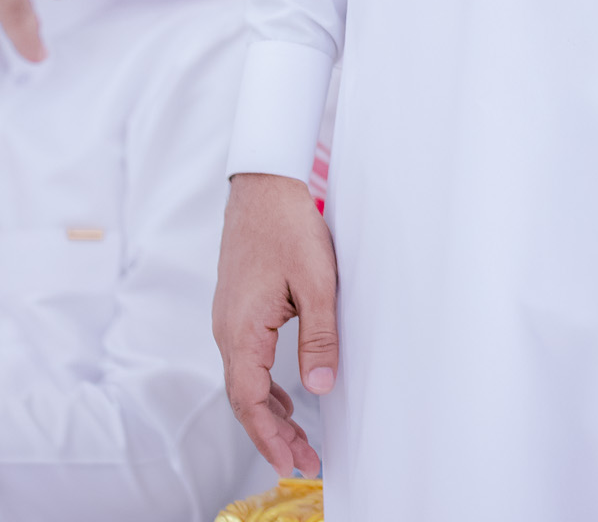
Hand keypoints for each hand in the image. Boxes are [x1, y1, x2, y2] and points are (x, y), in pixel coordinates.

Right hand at [213, 172, 338, 478]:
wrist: (262, 183)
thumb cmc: (287, 224)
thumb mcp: (315, 281)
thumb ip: (318, 337)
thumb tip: (319, 389)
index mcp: (241, 329)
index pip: (249, 400)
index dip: (270, 437)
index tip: (293, 463)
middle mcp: (227, 329)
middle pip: (244, 398)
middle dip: (273, 435)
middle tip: (303, 462)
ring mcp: (229, 318)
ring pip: (245, 380)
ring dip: (269, 413)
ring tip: (298, 440)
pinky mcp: (238, 307)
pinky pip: (247, 359)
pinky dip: (265, 386)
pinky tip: (286, 395)